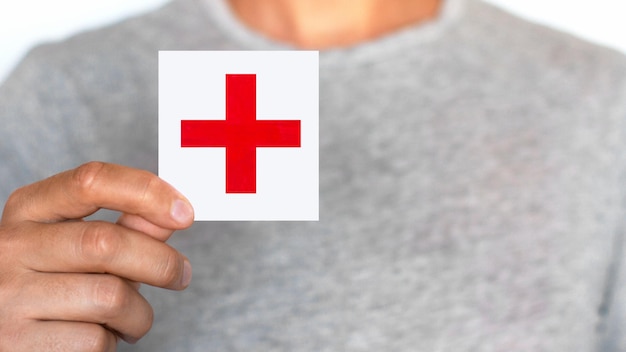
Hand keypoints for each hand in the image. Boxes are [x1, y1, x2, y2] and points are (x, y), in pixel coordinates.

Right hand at [0, 162, 193, 350]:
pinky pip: (95, 340)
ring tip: (130, 318)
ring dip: (139, 314)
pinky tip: (98, 336)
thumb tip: (174, 213)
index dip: (146, 192)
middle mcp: (11, 247)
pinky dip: (112, 341)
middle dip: (161, 262)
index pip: (91, 181)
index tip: (184, 212)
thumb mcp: (77, 245)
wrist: (5, 334)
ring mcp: (10, 297)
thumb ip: (125, 227)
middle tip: (181, 276)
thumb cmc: (51, 283)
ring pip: (110, 297)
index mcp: (28, 209)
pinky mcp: (18, 344)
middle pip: (108, 243)